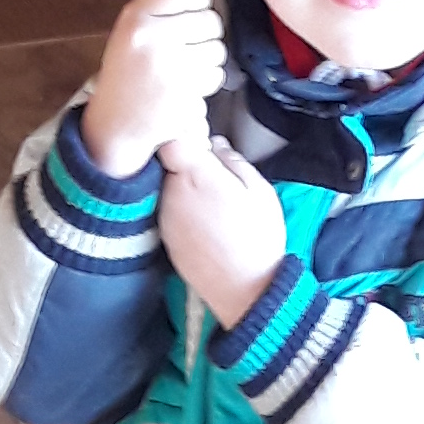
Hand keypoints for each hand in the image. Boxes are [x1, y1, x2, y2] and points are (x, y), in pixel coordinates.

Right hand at [82, 0, 225, 174]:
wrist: (116, 124)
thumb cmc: (125, 75)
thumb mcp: (132, 31)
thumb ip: (162, 4)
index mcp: (135, 18)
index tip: (197, 3)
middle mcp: (151, 38)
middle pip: (209, 19)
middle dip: (205, 31)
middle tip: (187, 44)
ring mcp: (170, 67)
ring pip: (218, 48)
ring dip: (208, 58)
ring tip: (184, 67)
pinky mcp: (185, 93)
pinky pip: (215, 75)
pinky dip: (207, 80)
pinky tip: (187, 85)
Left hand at [157, 138, 290, 323]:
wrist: (245, 289)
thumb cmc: (258, 237)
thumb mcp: (260, 191)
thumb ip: (233, 161)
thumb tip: (215, 144)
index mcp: (195, 176)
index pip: (170, 138)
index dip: (185, 135)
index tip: (202, 142)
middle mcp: (171, 194)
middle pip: (168, 163)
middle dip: (187, 163)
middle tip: (216, 176)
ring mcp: (164, 217)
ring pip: (168, 188)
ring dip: (184, 188)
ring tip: (213, 203)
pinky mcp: (164, 237)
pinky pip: (169, 211)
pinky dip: (182, 210)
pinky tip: (205, 222)